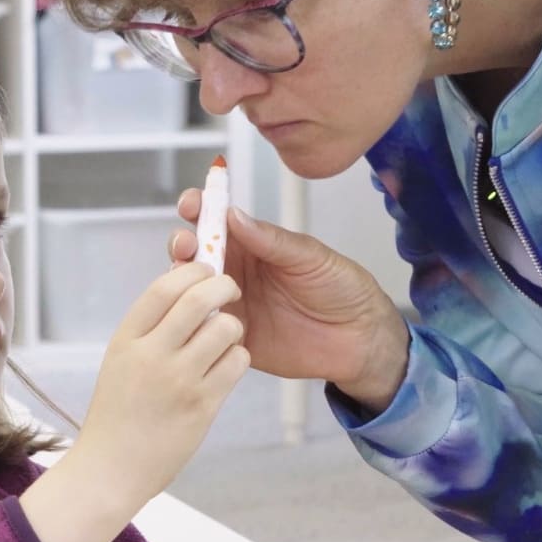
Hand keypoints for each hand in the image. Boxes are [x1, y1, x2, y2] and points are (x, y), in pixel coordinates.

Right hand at [60, 263, 250, 510]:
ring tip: (225, 337)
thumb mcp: (120, 360)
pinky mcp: (202, 407)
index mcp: (126, 340)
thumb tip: (184, 287)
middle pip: (199, 298)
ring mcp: (178, 382)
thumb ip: (149, 327)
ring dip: (233, 325)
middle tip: (230, 290)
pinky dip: (238, 356)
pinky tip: (227, 364)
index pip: (164, 287)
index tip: (204, 271)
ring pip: (226, 328)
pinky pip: (237, 363)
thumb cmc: (117, 413)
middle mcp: (151, 356)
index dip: (191, 271)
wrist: (111, 469)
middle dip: (223, 285)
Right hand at [167, 192, 409, 409]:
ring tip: (192, 279)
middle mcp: (236, 272)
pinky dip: (196, 320)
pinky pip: (204, 329)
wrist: (359, 338)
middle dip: (182, 244)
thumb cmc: (342, 289)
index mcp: (253, 246)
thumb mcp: (310, 257)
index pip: (216, 221)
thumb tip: (234, 215)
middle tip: (187, 245)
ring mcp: (231, 305)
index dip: (199, 208)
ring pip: (192, 291)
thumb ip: (272, 240)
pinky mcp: (233, 338)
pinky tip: (202, 316)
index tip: (192, 203)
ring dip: (183, 282)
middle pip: (193, 254)